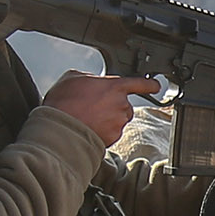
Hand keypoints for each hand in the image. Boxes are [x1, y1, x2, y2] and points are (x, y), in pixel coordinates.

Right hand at [43, 72, 162, 147]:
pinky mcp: (113, 138)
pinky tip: (88, 127)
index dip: (150, 84)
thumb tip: (92, 81)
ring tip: (87, 118)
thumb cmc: (63, 102)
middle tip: (93, 106)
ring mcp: (119, 123)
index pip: (140, 83)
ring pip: (118, 120)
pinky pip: (112, 133)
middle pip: (125, 104)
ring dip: (107, 119)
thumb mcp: (73, 77)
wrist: (59, 129)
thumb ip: (90, 77)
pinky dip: (102, 131)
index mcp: (115, 87)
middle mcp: (121, 105)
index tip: (155, 86)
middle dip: (113, 105)